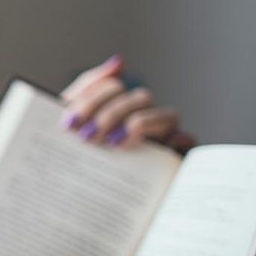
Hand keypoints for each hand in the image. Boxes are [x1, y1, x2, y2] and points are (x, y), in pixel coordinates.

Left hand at [59, 55, 196, 152]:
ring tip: (114, 144)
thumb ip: (88, 90)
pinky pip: (186, 143)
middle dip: (111, 114)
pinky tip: (169, 143)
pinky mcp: (170, 157)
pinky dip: (181, 140)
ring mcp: (160, 136)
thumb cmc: (72, 157)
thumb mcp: (70, 124)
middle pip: (140, 98)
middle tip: (87, 138)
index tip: (69, 123)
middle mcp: (141, 117)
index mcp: (115, 106)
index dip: (91, 101)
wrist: (70, 193)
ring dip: (140, 124)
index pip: (113, 87)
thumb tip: (121, 61)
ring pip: (168, 115)